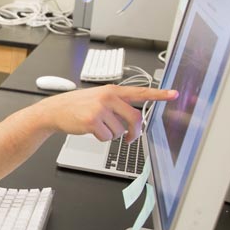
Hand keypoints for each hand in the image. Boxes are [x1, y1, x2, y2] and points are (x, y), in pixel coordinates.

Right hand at [39, 85, 176, 142]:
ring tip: (98, 126)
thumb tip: (133, 121)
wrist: (55, 110)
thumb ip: (117, 104)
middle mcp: (108, 97)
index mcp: (112, 90)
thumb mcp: (99, 98)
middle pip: (134, 118)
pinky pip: (107, 137)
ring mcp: (100, 109)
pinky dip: (101, 138)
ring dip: (111, 134)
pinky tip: (90, 130)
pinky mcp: (92, 121)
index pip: (140, 91)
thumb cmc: (78, 105)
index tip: (173, 94)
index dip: (159, 94)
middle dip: (133, 132)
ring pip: (120, 131)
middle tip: (130, 138)